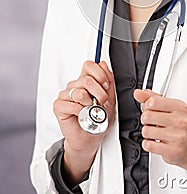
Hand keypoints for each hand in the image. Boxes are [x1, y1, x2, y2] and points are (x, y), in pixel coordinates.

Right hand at [53, 60, 114, 184]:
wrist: (91, 138)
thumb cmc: (98, 119)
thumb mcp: (110, 98)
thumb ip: (108, 80)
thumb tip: (102, 64)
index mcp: (86, 81)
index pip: (89, 65)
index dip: (99, 73)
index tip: (105, 85)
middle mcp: (75, 86)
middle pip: (86, 79)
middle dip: (99, 92)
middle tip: (101, 102)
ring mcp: (66, 95)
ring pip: (79, 91)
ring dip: (90, 103)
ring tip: (91, 110)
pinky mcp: (59, 106)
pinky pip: (70, 104)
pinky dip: (80, 111)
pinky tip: (82, 115)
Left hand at [134, 89, 186, 177]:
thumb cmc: (177, 124)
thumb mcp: (167, 107)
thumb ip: (151, 98)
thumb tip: (138, 93)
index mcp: (180, 107)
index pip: (153, 101)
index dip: (147, 105)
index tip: (150, 108)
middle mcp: (180, 121)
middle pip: (147, 116)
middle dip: (145, 120)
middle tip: (152, 122)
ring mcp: (178, 136)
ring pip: (146, 131)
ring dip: (147, 133)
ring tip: (155, 132)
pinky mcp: (172, 150)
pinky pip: (148, 145)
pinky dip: (148, 143)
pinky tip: (155, 141)